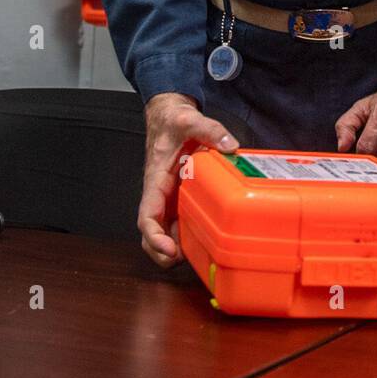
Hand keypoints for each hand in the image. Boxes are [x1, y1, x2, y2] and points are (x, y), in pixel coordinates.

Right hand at [139, 92, 238, 267]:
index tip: (168, 250)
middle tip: (187, 260)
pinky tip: (208, 238)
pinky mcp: (181, 197)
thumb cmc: (173, 121)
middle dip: (163, 253)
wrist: (170, 116)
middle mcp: (160, 195)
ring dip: (178, 247)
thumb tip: (230, 144)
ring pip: (166, 232)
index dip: (155, 238)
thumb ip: (209, 130)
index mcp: (156, 181)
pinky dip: (189, 234)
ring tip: (200, 255)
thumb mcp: (189, 120)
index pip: (146, 218)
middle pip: (153, 234)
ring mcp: (170, 198)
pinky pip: (181, 221)